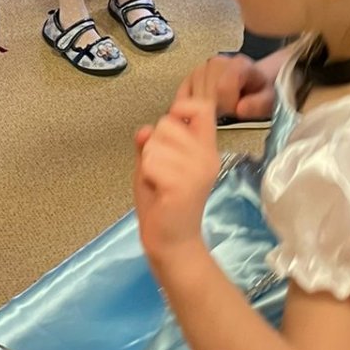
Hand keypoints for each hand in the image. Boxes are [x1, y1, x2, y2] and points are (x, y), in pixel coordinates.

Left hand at [133, 96, 220, 266]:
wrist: (172, 241)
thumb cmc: (164, 204)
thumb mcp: (155, 166)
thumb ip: (150, 145)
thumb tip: (144, 130)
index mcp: (205, 149)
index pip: (202, 108)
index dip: (182, 108)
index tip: (172, 126)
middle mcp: (205, 156)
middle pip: (167, 123)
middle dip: (153, 144)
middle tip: (161, 171)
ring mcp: (196, 170)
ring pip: (154, 143)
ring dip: (148, 163)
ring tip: (159, 183)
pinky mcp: (182, 184)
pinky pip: (150, 162)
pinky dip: (146, 176)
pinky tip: (158, 191)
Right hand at [176, 53, 278, 124]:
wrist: (255, 82)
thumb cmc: (260, 91)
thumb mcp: (269, 99)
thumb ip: (258, 104)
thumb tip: (240, 108)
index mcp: (239, 64)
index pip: (222, 87)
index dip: (228, 104)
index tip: (236, 109)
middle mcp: (218, 62)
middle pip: (207, 94)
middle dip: (217, 108)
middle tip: (229, 109)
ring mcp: (202, 68)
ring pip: (194, 96)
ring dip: (204, 106)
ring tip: (220, 106)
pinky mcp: (191, 75)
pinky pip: (183, 94)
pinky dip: (190, 104)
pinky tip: (201, 107)